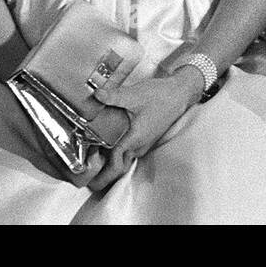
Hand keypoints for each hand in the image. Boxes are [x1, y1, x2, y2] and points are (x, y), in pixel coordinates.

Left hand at [85, 70, 199, 190]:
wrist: (180, 93)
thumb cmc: (161, 95)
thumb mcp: (134, 94)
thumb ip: (113, 96)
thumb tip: (96, 95)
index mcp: (135, 139)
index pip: (114, 165)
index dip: (98, 172)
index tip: (85, 174)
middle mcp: (139, 146)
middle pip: (117, 168)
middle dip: (101, 173)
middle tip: (85, 166)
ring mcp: (143, 144)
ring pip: (123, 162)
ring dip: (108, 162)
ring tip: (91, 153)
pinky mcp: (144, 139)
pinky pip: (127, 153)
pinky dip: (116, 153)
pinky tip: (106, 142)